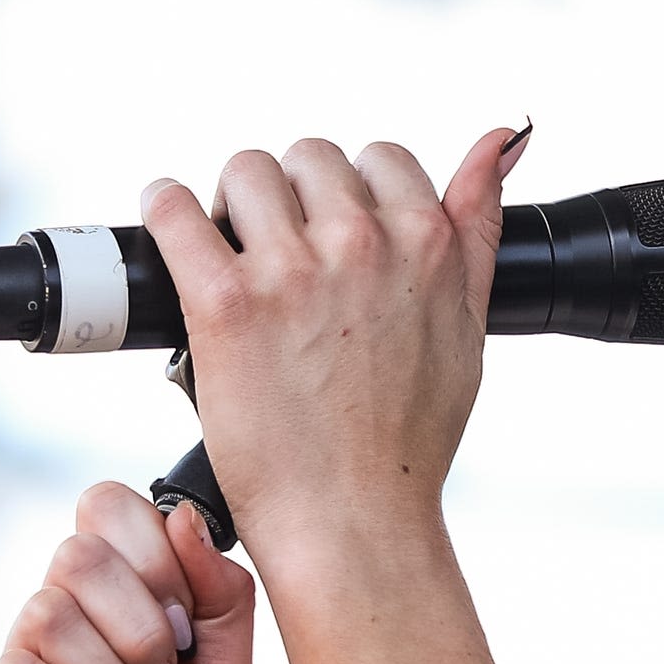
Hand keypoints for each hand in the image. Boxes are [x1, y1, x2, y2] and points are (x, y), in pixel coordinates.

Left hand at [136, 127, 528, 565]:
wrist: (353, 520)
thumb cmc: (405, 439)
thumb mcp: (468, 324)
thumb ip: (479, 223)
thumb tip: (499, 143)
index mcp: (426, 243)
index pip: (380, 157)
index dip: (349, 193)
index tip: (330, 234)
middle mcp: (362, 245)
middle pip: (307, 157)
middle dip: (290, 198)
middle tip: (278, 254)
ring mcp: (292, 271)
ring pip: (244, 171)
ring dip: (230, 205)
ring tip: (232, 255)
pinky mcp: (226, 304)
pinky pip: (175, 211)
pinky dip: (165, 210)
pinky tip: (172, 230)